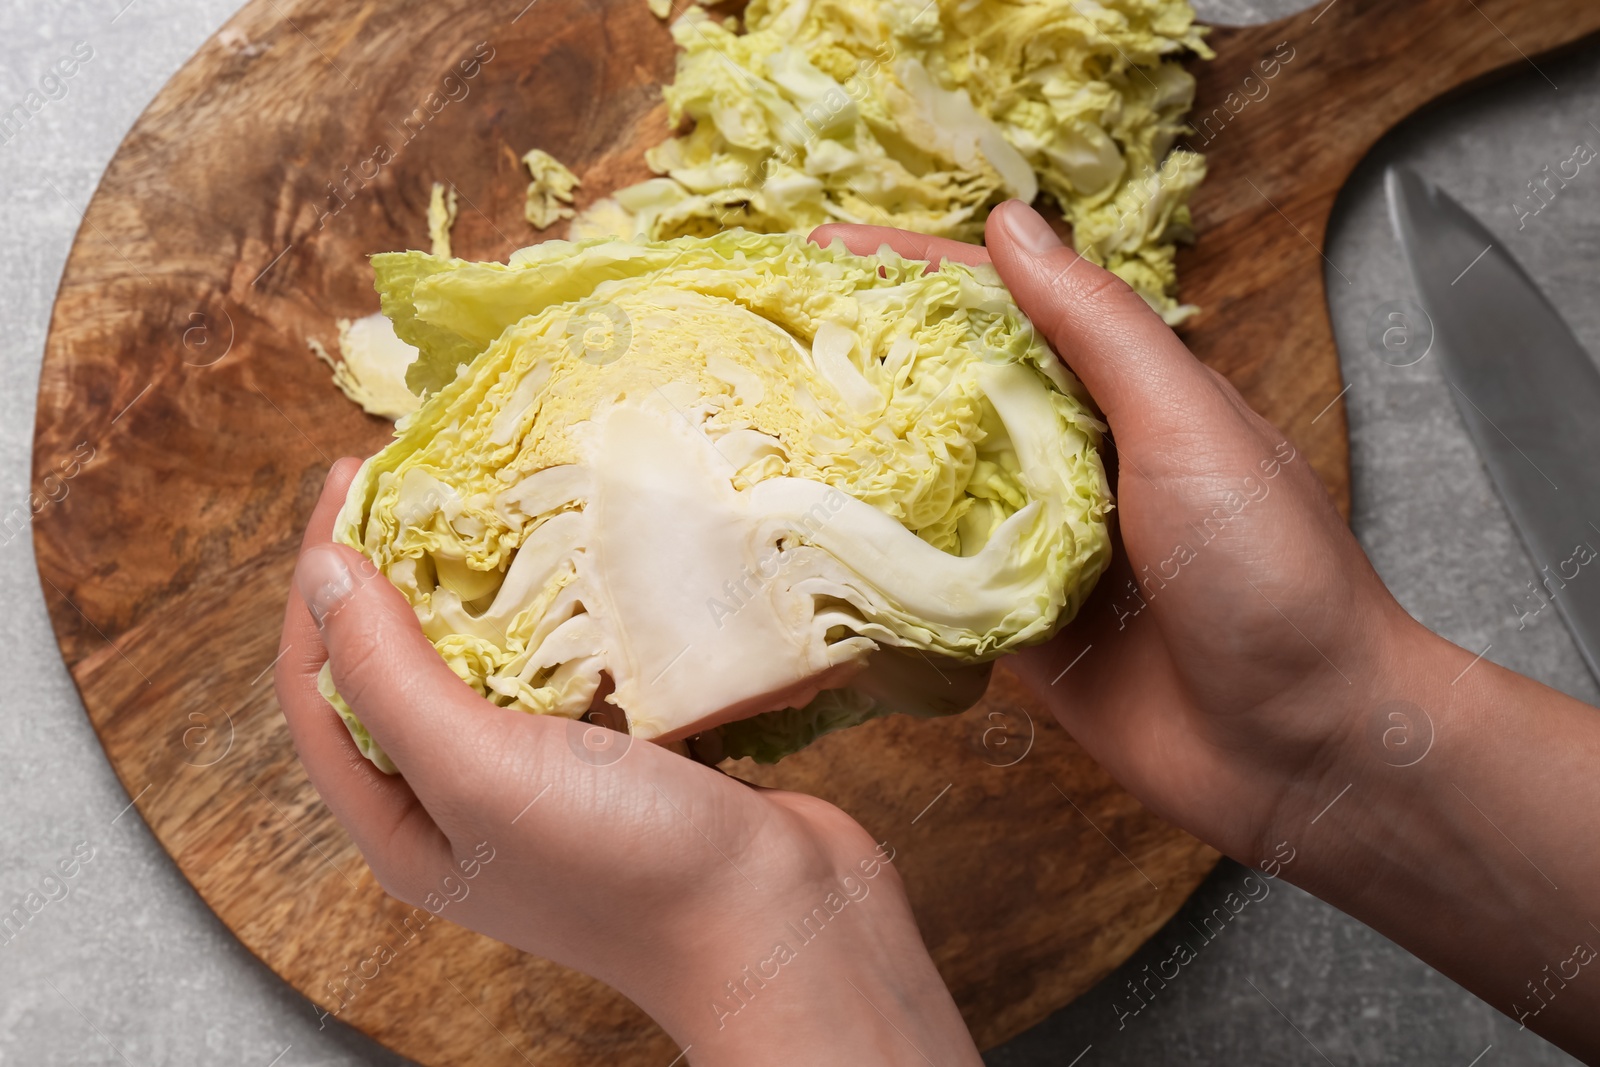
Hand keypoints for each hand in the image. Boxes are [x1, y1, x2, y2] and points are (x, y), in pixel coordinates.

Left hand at [275, 460, 981, 1065]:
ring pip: (486, 661)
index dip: (318, 580)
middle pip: (394, 666)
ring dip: (483, 583)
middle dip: (396, 570)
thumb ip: (390, 675)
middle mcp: (461, 802)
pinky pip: (567, 667)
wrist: (781, 923)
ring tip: (495, 501)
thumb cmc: (623, 864)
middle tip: (421, 475)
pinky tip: (581, 557)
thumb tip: (321, 572)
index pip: (317, 684)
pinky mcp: (618, 756)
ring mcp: (543, 779)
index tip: (350, 478)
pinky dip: (563, 610)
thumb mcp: (481, 771)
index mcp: (402, 823)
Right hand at [816, 205, 1599, 1060]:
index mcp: (1122, 397)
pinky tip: (805, 543)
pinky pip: (930, 587)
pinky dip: (878, 567)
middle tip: (764, 339)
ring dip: (860, 464)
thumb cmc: (1270, 569)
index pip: (1005, 310)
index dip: (919, 273)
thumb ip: (1098, 332)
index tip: (829, 247)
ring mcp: (1037, 550)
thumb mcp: (1187, 425)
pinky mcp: (1013, 631)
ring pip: (932, 489)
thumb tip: (1011, 229)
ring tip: (758, 429)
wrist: (1301, 743)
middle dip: (867, 364)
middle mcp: (1072, 464)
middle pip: (953, 396)